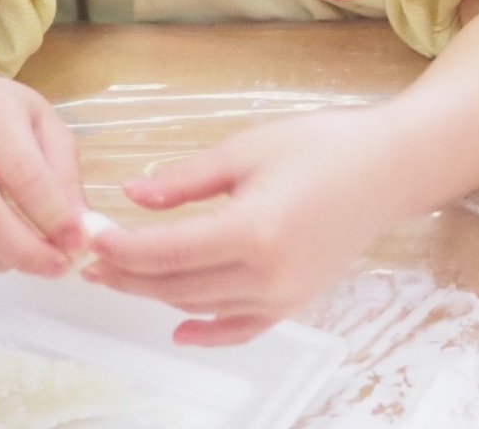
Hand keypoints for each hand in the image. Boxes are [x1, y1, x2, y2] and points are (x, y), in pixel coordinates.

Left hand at [84, 109, 398, 346]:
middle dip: (127, 273)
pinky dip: (207, 332)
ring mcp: (284, 294)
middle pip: (175, 284)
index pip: (166, 250)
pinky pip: (241, 328)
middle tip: (92, 259)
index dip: (120, 247)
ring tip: (120, 277)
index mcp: (254, 229)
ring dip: (155, 294)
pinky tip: (178, 330)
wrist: (390, 167)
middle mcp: (268, 274)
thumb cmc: (325, 146)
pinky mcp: (297, 301)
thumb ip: (186, 179)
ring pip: (199, 306)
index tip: (89, 234)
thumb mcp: (250, 148)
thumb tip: (131, 197)